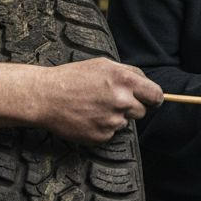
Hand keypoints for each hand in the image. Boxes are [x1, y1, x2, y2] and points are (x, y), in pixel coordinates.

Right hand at [34, 59, 162, 142]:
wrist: (44, 96)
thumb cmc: (72, 77)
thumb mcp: (103, 64)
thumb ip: (129, 73)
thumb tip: (147, 84)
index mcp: (124, 81)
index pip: (156, 95)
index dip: (154, 99)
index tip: (150, 100)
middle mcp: (121, 101)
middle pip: (142, 111)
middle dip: (131, 107)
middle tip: (110, 100)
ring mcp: (112, 121)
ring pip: (125, 122)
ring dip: (115, 116)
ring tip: (94, 106)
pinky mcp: (101, 136)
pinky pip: (111, 133)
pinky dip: (102, 127)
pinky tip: (87, 117)